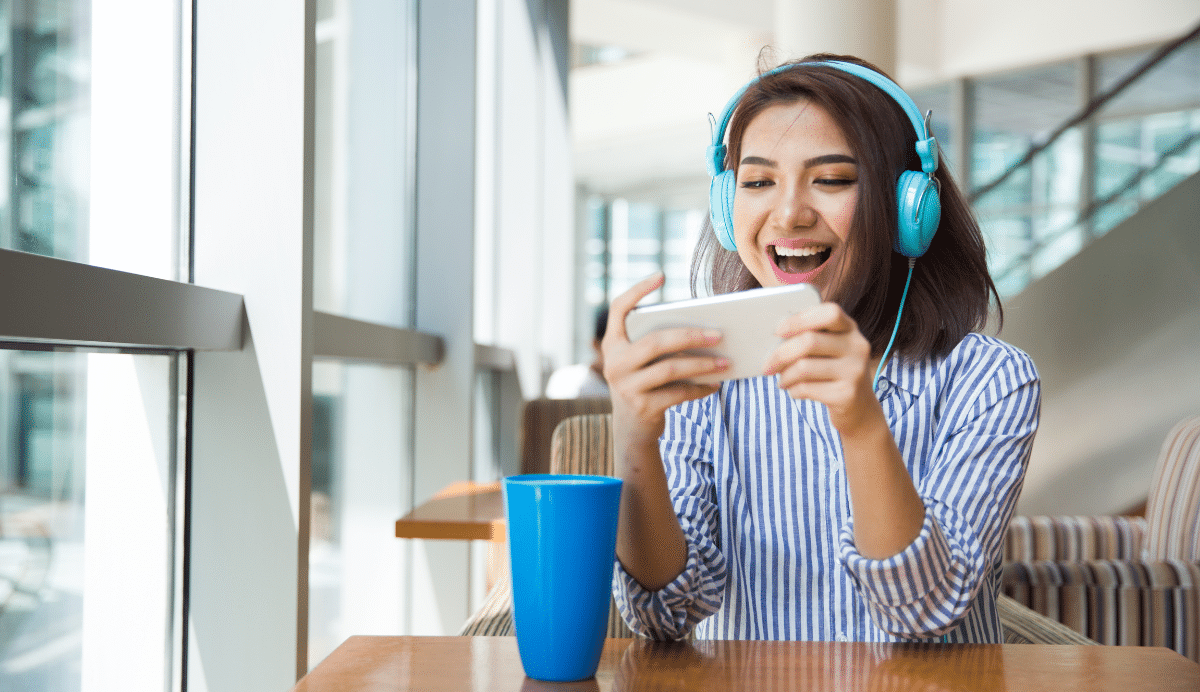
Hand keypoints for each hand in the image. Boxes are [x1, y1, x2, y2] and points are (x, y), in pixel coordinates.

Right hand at [601, 273, 728, 447]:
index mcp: (613, 344)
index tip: (661, 275)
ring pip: (670, 368)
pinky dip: (700, 389)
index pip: (618, 309)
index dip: (637, 291)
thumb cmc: (645, 384)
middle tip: (718, 334)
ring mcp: (626, 387)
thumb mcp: (641, 362)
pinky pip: (678, 393)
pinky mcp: (642, 407)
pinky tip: (716, 384)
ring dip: (702, 365)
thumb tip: (704, 330)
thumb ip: (657, 345)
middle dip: (691, 336)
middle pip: (656, 342)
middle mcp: (615, 363)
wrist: (632, 429)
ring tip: (726, 362)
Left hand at [764, 302, 880, 434]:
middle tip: (767, 366)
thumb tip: (772, 340)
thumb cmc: (832, 372)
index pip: (829, 313)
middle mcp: (857, 346)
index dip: (800, 319)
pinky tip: (794, 391)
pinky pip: (807, 388)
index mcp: (850, 329)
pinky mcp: (847, 394)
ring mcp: (855, 371)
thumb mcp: (829, 349)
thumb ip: (809, 337)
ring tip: (782, 381)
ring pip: (804, 367)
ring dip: (785, 376)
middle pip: (810, 341)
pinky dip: (793, 390)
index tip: (779, 331)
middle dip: (781, 354)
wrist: (859, 407)